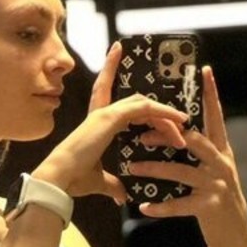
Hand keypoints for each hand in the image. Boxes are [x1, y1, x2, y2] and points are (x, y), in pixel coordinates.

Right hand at [32, 43, 189, 202]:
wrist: (62, 178)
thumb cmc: (74, 178)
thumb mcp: (101, 181)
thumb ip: (114, 185)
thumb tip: (122, 196)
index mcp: (97, 124)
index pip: (106, 90)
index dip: (110, 69)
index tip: (116, 50)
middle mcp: (102, 114)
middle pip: (137, 103)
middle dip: (159, 112)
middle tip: (180, 123)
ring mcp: (106, 113)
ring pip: (144, 104)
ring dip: (166, 115)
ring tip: (184, 125)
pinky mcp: (110, 118)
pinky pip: (144, 108)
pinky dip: (162, 112)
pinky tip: (178, 120)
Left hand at [122, 66, 246, 246]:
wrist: (234, 236)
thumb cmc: (218, 200)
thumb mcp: (214, 172)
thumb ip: (200, 154)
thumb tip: (178, 133)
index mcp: (221, 151)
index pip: (215, 117)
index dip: (211, 94)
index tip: (204, 70)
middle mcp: (221, 164)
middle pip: (193, 140)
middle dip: (166, 135)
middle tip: (141, 133)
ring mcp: (216, 185)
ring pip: (181, 171)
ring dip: (154, 168)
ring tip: (133, 167)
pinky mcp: (209, 206)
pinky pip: (179, 204)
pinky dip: (160, 206)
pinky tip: (144, 206)